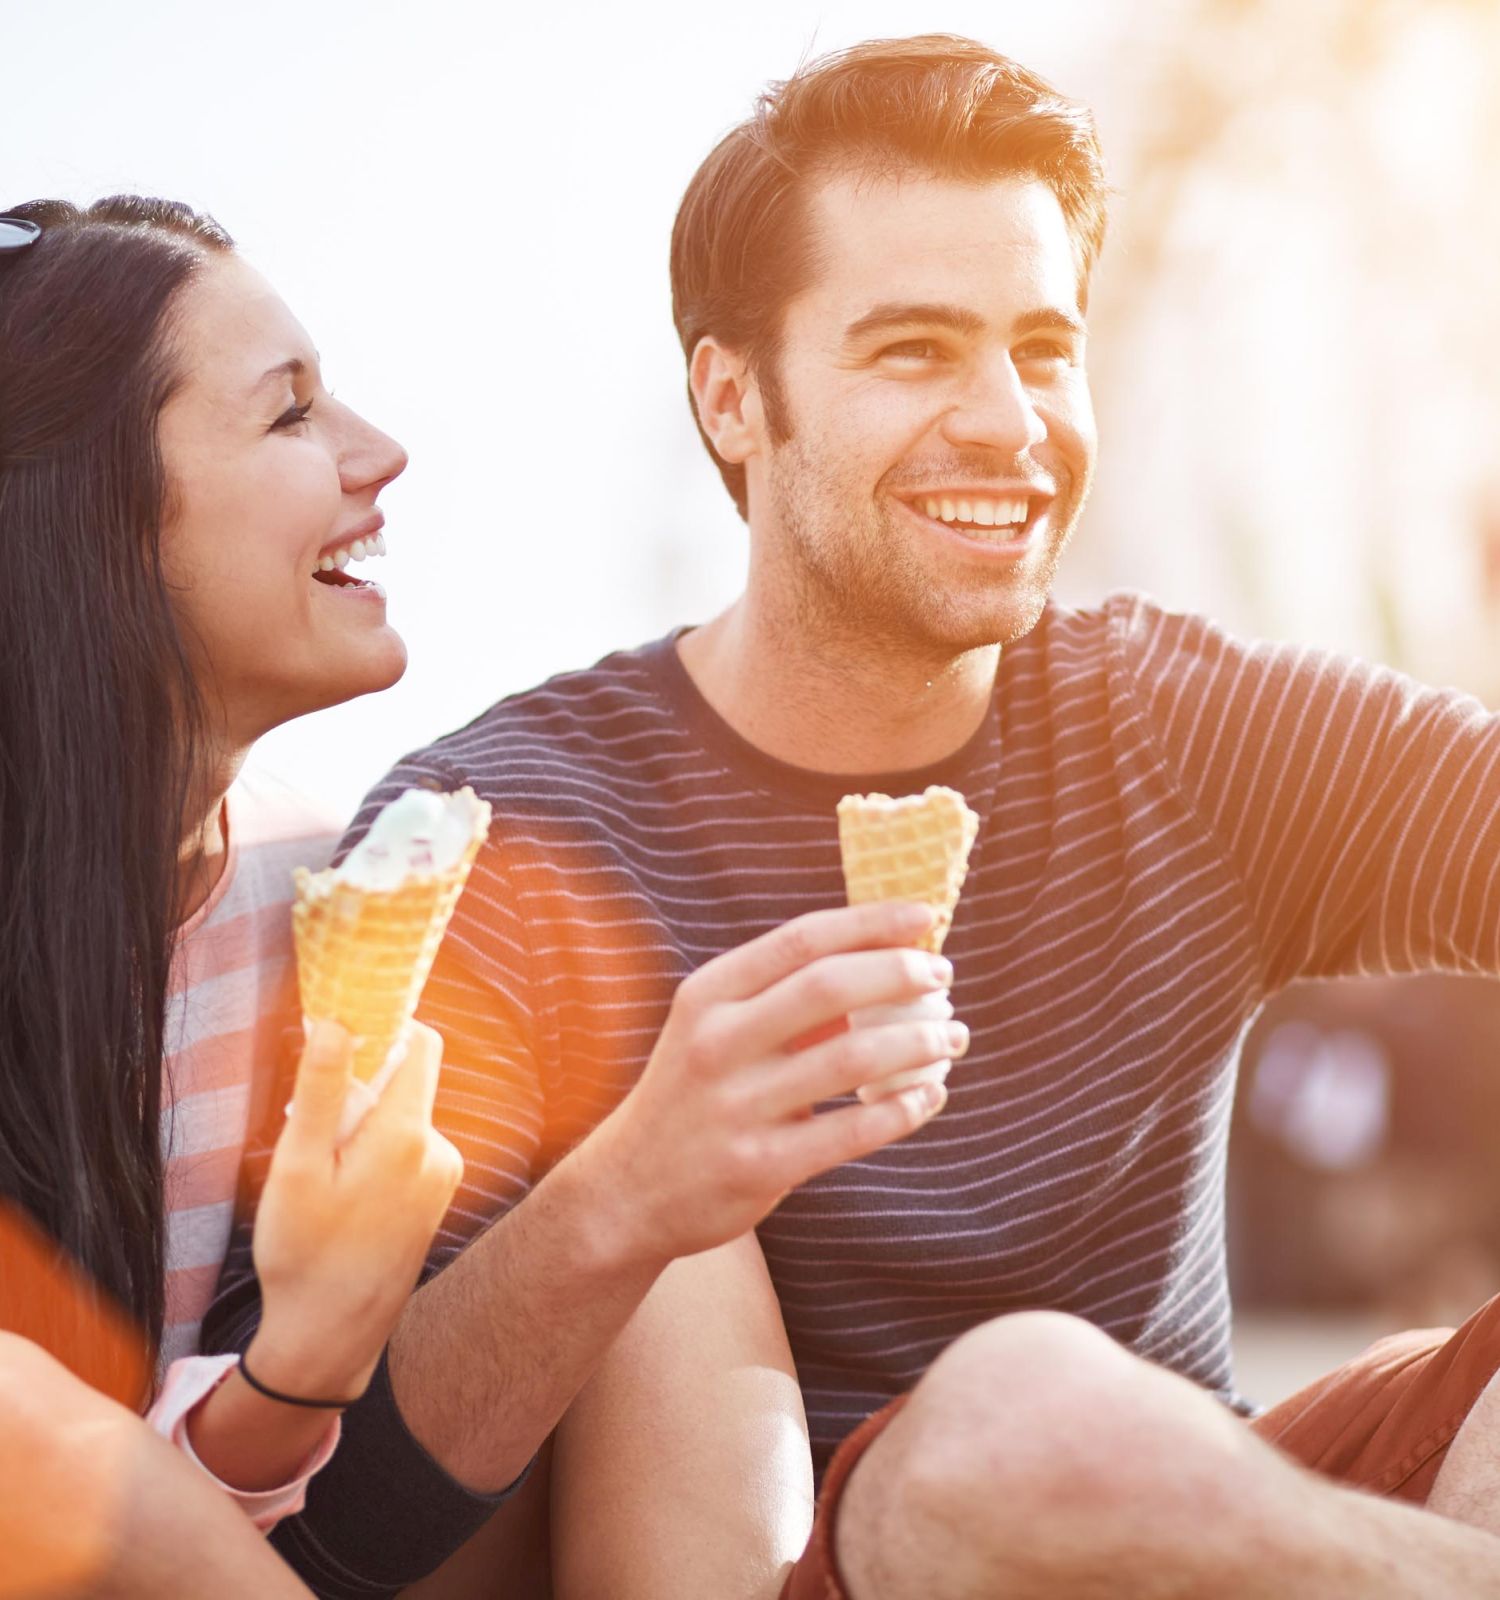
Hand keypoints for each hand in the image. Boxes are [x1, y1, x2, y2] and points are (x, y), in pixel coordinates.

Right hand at [245, 1020, 463, 1401]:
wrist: (332, 1336)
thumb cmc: (305, 1254)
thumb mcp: (298, 1168)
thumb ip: (322, 1090)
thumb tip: (337, 1020)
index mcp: (408, 1135)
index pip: (420, 1042)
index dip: (383, 1023)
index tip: (338, 1029)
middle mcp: (439, 1149)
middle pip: (406, 1079)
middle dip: (359, 1084)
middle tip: (310, 1125)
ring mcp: (442, 1174)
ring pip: (401, 1116)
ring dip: (362, 1123)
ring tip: (320, 1173)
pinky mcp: (436, 1195)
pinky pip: (406, 1148)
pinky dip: (374, 1151)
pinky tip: (342, 1195)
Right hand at [583, 901, 968, 1266]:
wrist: (630, 1189)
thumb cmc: (695, 1092)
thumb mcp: (714, 1028)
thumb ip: (782, 996)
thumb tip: (885, 959)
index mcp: (709, 994)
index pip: (801, 939)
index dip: (869, 922)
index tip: (923, 918)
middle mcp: (716, 1043)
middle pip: (828, 988)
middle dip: (900, 975)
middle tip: (943, 977)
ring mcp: (735, 1106)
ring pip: (852, 1059)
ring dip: (918, 1042)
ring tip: (952, 1037)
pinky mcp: (758, 1165)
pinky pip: (852, 1130)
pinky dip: (904, 1109)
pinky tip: (929, 1096)